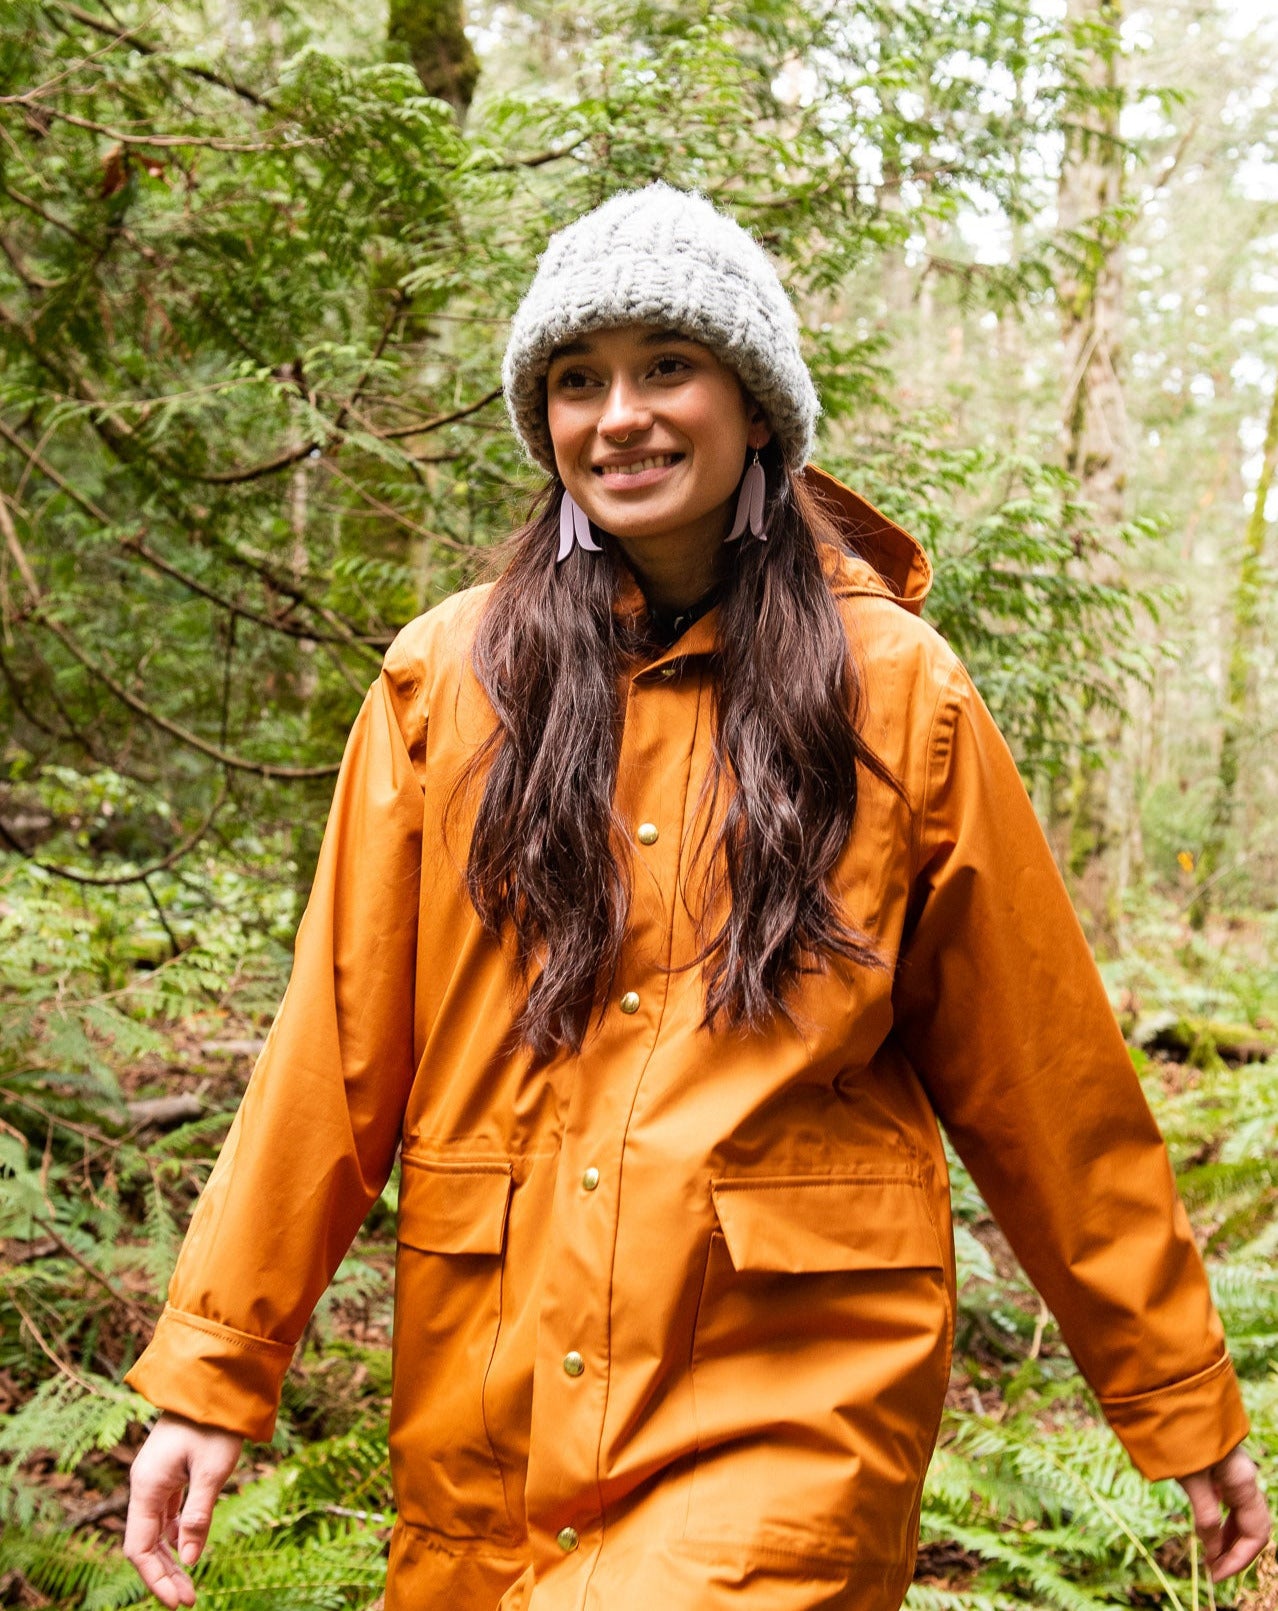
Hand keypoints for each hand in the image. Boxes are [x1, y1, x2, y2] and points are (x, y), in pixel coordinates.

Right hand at [124, 1412, 243, 1606]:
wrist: (217, 1380)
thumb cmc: (215, 1423)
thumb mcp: (212, 1471)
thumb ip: (198, 1515)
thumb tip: (189, 1559)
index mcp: (146, 1486)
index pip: (139, 1548)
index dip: (155, 1578)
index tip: (178, 1601)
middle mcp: (144, 1484)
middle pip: (145, 1542)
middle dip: (164, 1573)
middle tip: (188, 1599)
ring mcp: (156, 1476)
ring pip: (155, 1529)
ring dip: (170, 1556)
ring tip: (189, 1582)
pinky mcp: (169, 1470)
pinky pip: (165, 1511)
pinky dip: (175, 1533)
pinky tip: (188, 1546)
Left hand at [1177, 1443, 1270, 1581]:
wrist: (1171, 1389)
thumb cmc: (1181, 1430)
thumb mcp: (1190, 1477)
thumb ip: (1205, 1515)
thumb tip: (1213, 1552)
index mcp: (1242, 1482)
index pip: (1256, 1534)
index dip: (1239, 1559)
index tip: (1215, 1575)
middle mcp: (1242, 1477)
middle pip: (1251, 1525)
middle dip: (1234, 1550)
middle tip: (1211, 1568)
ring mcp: (1230, 1469)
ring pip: (1239, 1511)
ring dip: (1227, 1535)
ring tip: (1208, 1551)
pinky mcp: (1216, 1462)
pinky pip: (1227, 1497)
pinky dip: (1219, 1516)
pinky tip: (1205, 1522)